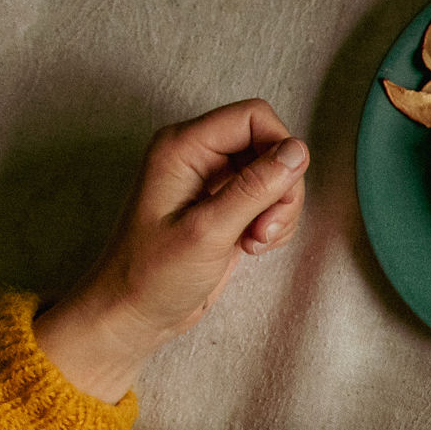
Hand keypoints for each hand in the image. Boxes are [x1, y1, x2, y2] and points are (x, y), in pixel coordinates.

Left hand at [32, 99, 308, 401]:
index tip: (280, 193)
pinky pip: (269, 199)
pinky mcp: (226, 205)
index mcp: (183, 147)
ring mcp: (213, 180)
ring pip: (276, 174)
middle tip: (264, 228)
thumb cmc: (152, 274)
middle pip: (271, 146)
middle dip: (281, 188)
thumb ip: (255, 188)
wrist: (133, 312)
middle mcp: (199, 155)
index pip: (255, 117)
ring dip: (280, 210)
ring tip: (255, 240)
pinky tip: (252, 245)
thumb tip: (297, 151)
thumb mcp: (208, 230)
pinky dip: (274, 222)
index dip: (279, 150)